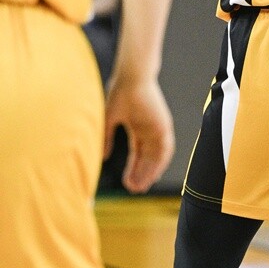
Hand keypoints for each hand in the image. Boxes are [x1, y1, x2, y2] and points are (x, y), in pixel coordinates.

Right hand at [104, 76, 174, 192]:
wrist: (132, 78)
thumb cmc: (119, 93)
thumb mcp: (109, 120)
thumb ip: (106, 138)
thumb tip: (103, 157)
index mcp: (137, 126)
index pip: (137, 153)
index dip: (132, 168)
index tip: (126, 182)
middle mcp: (149, 129)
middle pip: (147, 157)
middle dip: (141, 173)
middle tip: (134, 189)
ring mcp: (157, 127)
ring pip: (156, 156)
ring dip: (150, 171)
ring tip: (141, 186)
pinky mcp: (164, 125)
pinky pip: (165, 149)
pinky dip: (160, 163)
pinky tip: (153, 175)